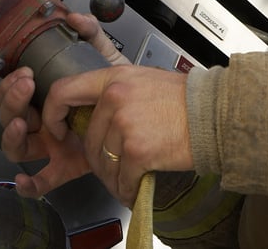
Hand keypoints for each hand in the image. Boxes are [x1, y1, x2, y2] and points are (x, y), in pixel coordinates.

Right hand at [0, 13, 129, 197]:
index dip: (11, 85)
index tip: (25, 73)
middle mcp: (44, 123)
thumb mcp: (105, 59)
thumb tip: (75, 17)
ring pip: (18, 147)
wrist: (145, 114)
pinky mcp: (66, 166)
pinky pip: (42, 181)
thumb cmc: (119, 90)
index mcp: (46, 99)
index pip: (13, 93)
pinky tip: (25, 180)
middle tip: (25, 86)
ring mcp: (52, 145)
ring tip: (22, 122)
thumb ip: (91, 35)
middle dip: (10, 101)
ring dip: (12, 135)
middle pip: (10, 117)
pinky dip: (30, 185)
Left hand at [41, 63, 192, 206]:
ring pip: (102, 163)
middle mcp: (115, 99)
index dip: (53, 114)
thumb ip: (115, 90)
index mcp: (114, 79)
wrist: (214, 114)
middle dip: (99, 157)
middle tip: (115, 161)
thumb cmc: (186, 99)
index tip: (59, 127)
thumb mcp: (143, 79)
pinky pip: (121, 179)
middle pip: (88, 138)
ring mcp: (125, 126)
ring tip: (129, 175)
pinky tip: (137, 184)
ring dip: (114, 176)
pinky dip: (128, 188)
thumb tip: (93, 110)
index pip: (63, 91)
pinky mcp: (137, 151)